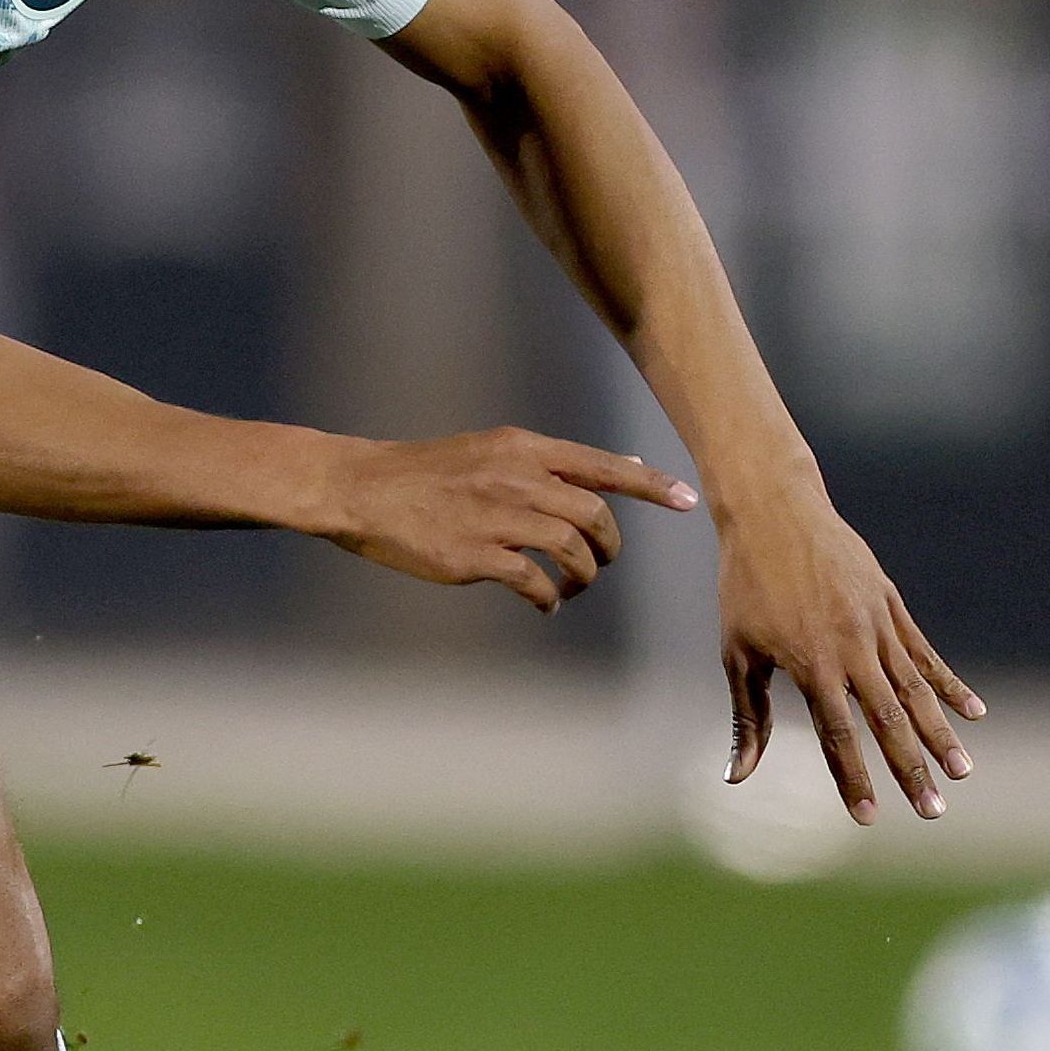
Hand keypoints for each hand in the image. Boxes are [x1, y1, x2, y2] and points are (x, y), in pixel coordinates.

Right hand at [320, 426, 695, 610]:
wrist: (361, 489)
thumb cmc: (426, 473)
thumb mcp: (492, 451)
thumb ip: (554, 463)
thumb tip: (624, 467)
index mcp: (521, 448)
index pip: (602, 465)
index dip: (651, 485)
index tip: (688, 500)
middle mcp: (514, 477)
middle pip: (594, 515)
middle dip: (609, 547)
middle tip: (600, 562)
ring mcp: (495, 516)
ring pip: (572, 549)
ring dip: (584, 576)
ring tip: (572, 587)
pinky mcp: (475, 554)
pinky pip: (534, 581)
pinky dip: (549, 597)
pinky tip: (542, 602)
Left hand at [716, 484, 982, 821]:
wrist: (774, 512)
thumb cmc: (745, 586)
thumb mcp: (737, 651)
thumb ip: (747, 716)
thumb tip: (737, 776)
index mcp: (810, 663)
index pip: (837, 733)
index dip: (852, 776)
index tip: (867, 817)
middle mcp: (850, 647)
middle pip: (887, 719)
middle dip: (910, 768)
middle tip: (933, 810)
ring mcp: (876, 625)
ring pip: (915, 689)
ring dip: (940, 733)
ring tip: (963, 772)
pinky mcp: (891, 605)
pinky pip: (925, 652)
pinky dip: (949, 684)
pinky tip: (975, 713)